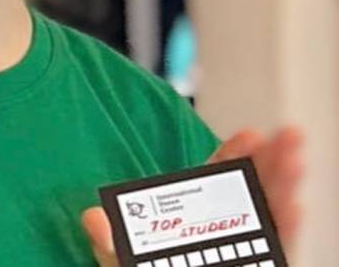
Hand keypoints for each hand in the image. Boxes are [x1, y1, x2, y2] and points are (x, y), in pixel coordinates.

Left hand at [81, 126, 304, 265]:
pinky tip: (294, 209)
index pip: (215, 178)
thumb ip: (109, 241)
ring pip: (271, 215)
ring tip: (296, 160)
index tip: (249, 134)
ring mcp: (245, 252)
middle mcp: (225, 231)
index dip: (233, 154)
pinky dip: (288, 230)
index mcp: (195, 218)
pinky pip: (280, 251)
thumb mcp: (124, 262)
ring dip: (286, 186)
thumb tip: (91, 217)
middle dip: (272, 160)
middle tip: (288, 135)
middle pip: (251, 188)